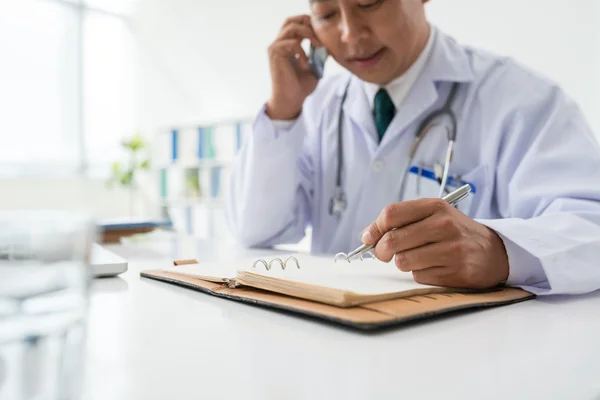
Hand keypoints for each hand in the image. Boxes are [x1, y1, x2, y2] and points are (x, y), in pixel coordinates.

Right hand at [266, 15, 322, 120]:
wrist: (290, 101)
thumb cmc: (301, 87)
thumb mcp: (315, 68)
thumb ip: (319, 55)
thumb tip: (328, 44)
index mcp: (287, 45)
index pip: (295, 24)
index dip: (309, 25)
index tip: (323, 35)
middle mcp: (279, 44)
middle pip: (290, 20)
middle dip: (307, 24)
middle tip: (319, 37)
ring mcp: (275, 48)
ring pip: (291, 27)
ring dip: (308, 34)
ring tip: (318, 47)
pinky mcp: (275, 54)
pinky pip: (292, 43)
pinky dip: (303, 52)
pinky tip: (306, 64)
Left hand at [361, 199, 509, 288]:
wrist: (492, 251)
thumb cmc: (453, 232)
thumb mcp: (433, 215)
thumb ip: (402, 221)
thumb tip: (367, 236)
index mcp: (435, 207)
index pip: (391, 214)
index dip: (374, 228)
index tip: (368, 238)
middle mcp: (444, 225)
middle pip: (393, 240)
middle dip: (382, 251)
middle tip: (384, 254)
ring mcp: (451, 249)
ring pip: (403, 261)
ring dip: (403, 263)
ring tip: (417, 258)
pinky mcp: (456, 272)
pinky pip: (419, 276)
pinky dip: (420, 274)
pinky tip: (434, 267)